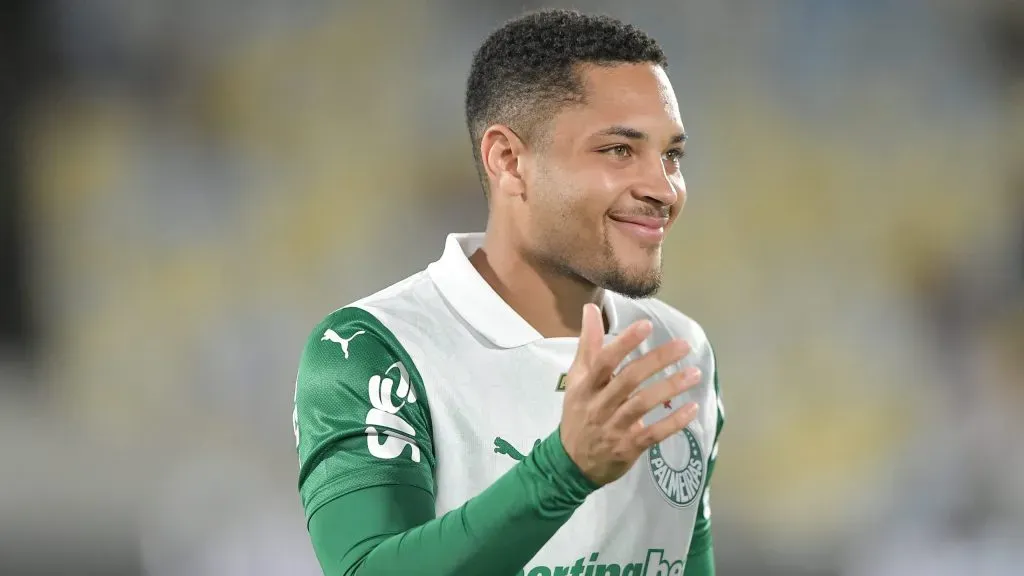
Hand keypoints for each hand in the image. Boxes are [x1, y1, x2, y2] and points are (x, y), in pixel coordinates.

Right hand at [560, 303, 700, 486]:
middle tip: (684, 346)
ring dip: (670, 388)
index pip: (604, 361)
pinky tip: (692, 408)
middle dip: (657, 361)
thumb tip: (590, 309)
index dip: (625, 342)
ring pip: (643, 405)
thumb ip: (588, 346)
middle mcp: (599, 405)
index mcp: (586, 386)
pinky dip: (673, 422)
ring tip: (694, 374)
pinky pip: (653, 433)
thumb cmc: (579, 414)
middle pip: (629, 380)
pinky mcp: (628, 447)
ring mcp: (614, 427)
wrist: (571, 463)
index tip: (646, 325)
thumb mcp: (576, 380)